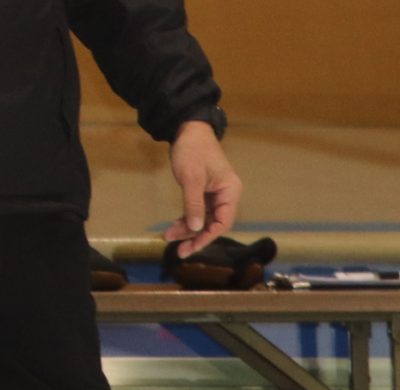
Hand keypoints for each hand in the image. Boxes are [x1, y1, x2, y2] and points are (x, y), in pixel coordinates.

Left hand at [165, 121, 242, 257]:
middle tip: (178, 250)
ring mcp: (216, 194)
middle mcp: (226, 196)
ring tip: (168, 237)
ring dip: (187, 229)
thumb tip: (195, 229)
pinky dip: (186, 218)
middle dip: (194, 236)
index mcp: (230, 193)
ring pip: (203, 218)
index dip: (207, 236)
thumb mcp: (191, 178)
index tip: (191, 246)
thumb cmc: (192, 151)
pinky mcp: (205, 191)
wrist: (187, 129)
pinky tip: (173, 226)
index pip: (223, 222)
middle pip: (213, 223)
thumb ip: (194, 205)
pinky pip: (197, 210)